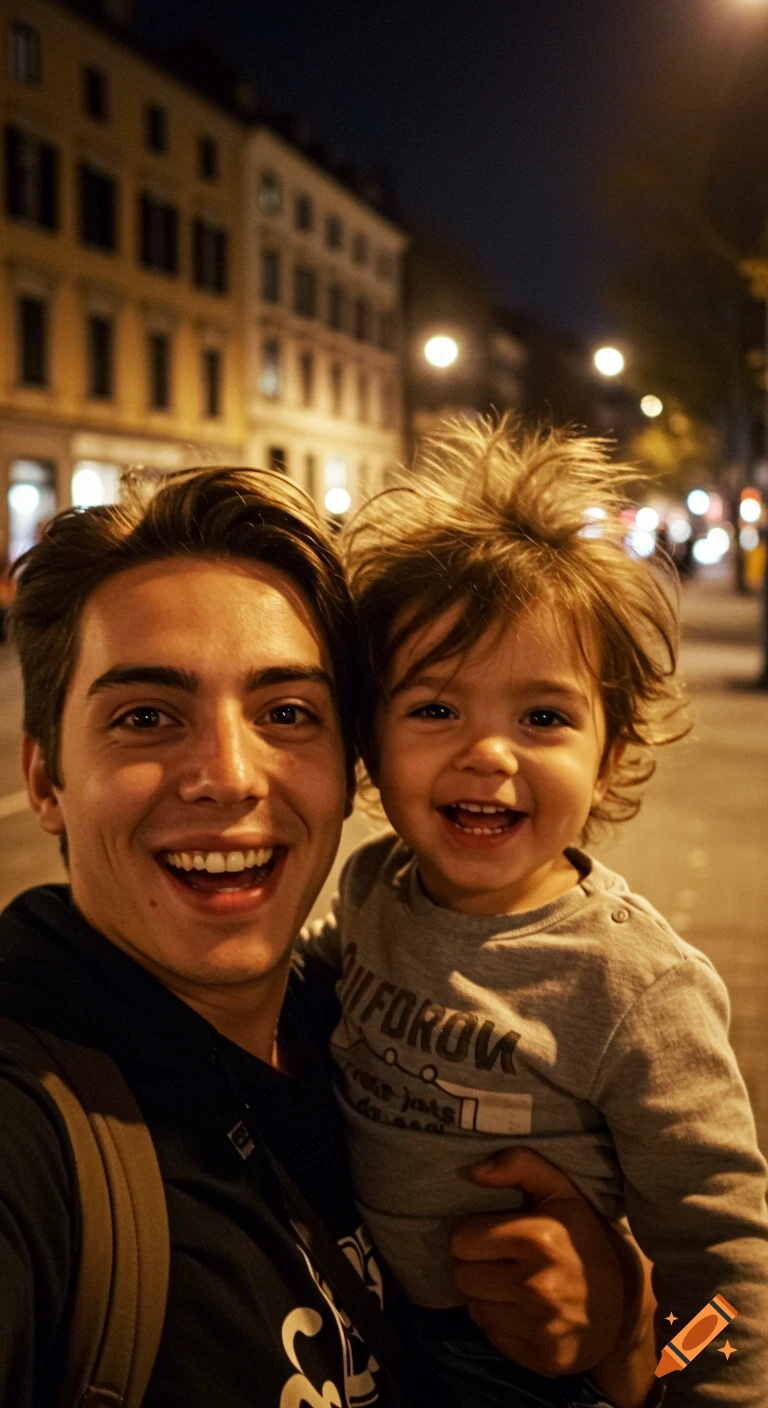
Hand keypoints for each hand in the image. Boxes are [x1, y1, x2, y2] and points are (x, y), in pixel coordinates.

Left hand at [449, 1146, 623, 1377]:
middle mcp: (539, 1287)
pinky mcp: (543, 1359)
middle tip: (502, 1262)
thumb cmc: (581, 1240)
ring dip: (487, 1296)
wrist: (624, 1304)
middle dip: (476, 1266)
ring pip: (474, 1307)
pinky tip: (524, 1313)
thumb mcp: (561, 1192)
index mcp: (541, 1240)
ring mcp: (542, 1328)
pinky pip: (492, 1337)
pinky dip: (501, 1324)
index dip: (474, 1235)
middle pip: (461, 1276)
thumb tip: (473, 1171)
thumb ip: (520, 1164)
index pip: (462, 1239)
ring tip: (514, 1286)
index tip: (495, 1236)